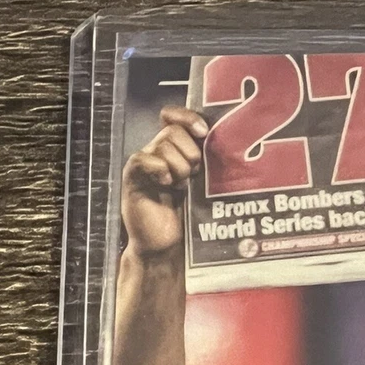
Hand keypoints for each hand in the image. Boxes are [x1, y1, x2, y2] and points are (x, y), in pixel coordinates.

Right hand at [121, 106, 206, 255]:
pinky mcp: (133, 178)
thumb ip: (210, 165)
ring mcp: (145, 164)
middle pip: (173, 131)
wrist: (166, 247)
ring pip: (163, 145)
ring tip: (181, 187)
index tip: (204, 132)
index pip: (175, 117)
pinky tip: (167, 183)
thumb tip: (230, 146)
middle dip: (190, 152)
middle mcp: (158, 153)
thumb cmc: (188, 219)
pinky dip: (159, 168)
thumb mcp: (205, 187)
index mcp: (175, 150)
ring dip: (179, 167)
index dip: (188, 117)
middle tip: (194, 175)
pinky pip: (143, 160)